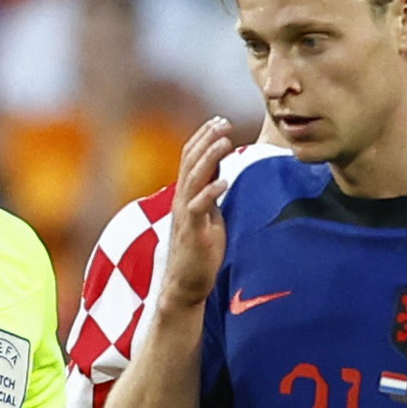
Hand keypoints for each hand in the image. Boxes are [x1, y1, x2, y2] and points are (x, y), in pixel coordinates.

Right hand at [162, 118, 231, 312]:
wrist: (185, 285)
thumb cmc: (199, 252)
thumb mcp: (208, 216)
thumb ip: (210, 195)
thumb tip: (219, 173)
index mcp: (186, 196)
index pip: (190, 158)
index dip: (203, 138)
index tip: (219, 121)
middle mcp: (182, 201)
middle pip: (190, 162)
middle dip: (206, 140)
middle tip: (223, 122)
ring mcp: (185, 216)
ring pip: (193, 179)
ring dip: (209, 158)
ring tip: (224, 141)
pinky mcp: (192, 233)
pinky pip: (198, 208)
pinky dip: (210, 192)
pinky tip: (224, 181)